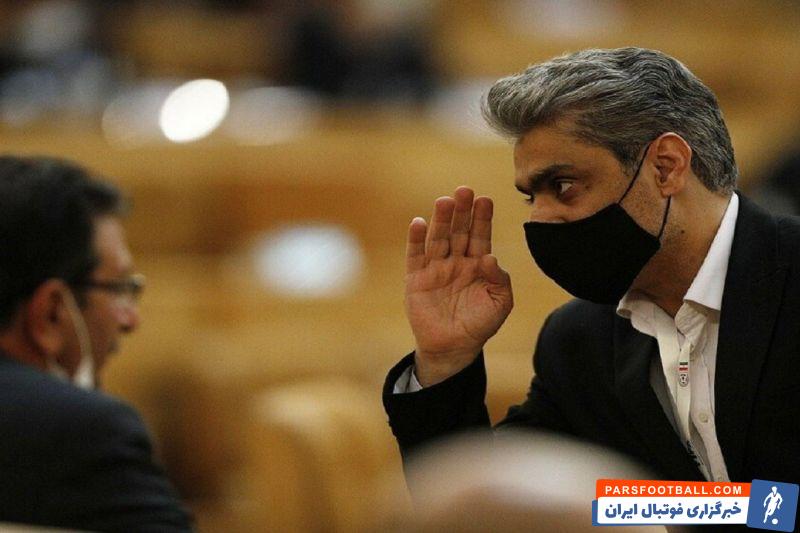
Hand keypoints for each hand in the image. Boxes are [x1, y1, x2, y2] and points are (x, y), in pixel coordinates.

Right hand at [405, 186, 512, 385]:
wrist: (453, 348)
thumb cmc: (480, 325)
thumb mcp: (500, 304)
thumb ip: (500, 281)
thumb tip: (490, 258)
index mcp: (477, 264)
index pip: (480, 235)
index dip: (482, 218)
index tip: (485, 199)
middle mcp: (456, 261)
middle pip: (459, 231)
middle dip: (462, 211)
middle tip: (464, 191)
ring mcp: (435, 268)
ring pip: (438, 238)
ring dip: (441, 220)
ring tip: (444, 202)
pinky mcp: (416, 279)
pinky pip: (415, 255)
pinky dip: (416, 239)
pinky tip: (419, 223)